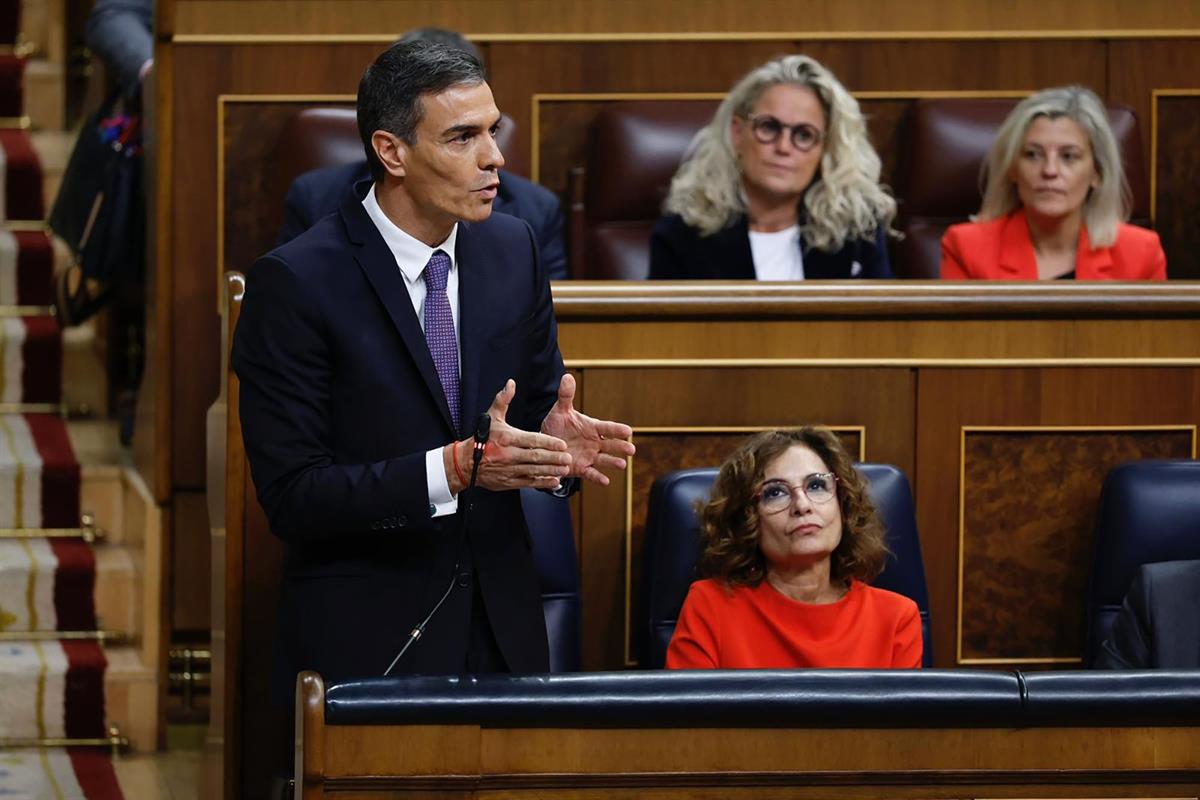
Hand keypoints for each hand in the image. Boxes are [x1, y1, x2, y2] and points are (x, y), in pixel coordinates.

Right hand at [445, 379, 570, 493]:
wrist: (466, 464)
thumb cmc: (482, 439)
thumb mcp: (492, 417)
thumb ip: (503, 399)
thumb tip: (511, 383)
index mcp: (507, 438)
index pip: (531, 440)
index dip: (548, 442)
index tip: (562, 444)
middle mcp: (509, 454)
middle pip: (535, 456)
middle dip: (553, 457)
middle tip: (568, 457)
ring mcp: (509, 469)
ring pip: (534, 470)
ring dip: (551, 470)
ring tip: (565, 468)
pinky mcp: (509, 482)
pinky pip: (528, 483)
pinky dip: (542, 483)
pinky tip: (555, 481)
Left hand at [540, 373, 634, 485]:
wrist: (546, 444)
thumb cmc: (557, 425)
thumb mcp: (560, 410)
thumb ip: (566, 396)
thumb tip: (567, 376)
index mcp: (592, 427)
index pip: (607, 427)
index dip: (617, 429)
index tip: (628, 430)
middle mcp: (594, 442)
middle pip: (610, 444)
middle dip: (621, 447)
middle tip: (631, 449)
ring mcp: (589, 456)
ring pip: (604, 459)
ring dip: (613, 462)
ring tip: (623, 465)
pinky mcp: (582, 468)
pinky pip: (591, 473)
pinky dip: (598, 478)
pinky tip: (606, 481)